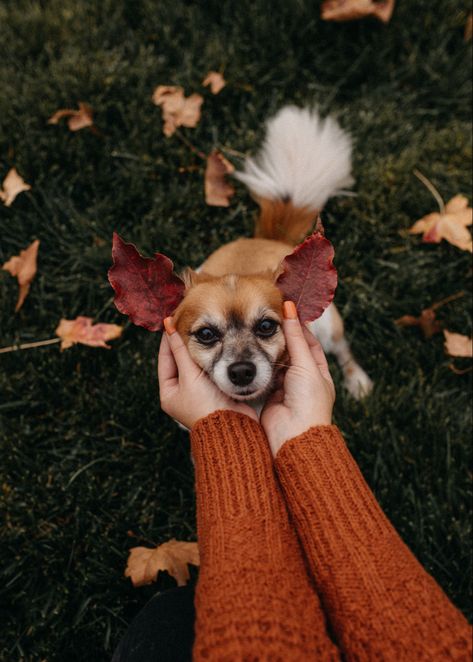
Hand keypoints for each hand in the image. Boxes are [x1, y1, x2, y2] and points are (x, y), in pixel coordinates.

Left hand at [158, 319, 258, 428]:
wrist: (233, 426)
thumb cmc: (206, 405)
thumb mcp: (190, 376)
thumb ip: (181, 351)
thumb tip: (169, 327)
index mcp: (169, 392)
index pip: (165, 359)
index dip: (168, 339)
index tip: (172, 321)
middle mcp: (182, 393)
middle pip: (180, 361)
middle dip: (184, 343)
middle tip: (188, 321)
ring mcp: (199, 393)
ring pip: (196, 364)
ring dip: (200, 349)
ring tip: (202, 330)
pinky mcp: (216, 391)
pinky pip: (210, 369)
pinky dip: (212, 358)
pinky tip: (217, 344)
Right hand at [260, 302, 334, 456]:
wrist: (293, 436)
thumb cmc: (308, 401)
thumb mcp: (305, 364)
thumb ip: (295, 337)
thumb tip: (290, 307)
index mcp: (318, 370)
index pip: (308, 341)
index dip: (297, 325)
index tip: (285, 308)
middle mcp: (302, 378)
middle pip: (290, 350)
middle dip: (279, 335)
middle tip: (265, 316)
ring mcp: (284, 386)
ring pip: (275, 361)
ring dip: (267, 348)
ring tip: (254, 328)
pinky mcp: (269, 394)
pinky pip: (263, 374)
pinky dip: (258, 363)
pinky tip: (250, 350)